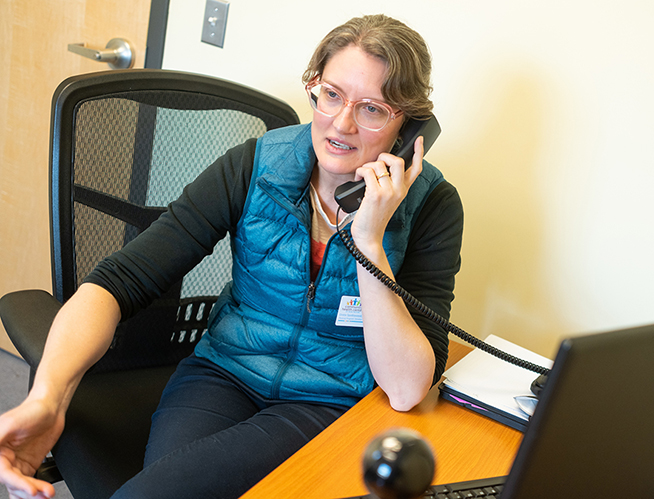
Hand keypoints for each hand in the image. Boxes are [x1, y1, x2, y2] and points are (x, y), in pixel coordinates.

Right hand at [0, 399, 63, 498]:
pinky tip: (44, 492)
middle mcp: (4, 459)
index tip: (30, 489)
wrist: (52, 407)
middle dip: (27, 489)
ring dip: (33, 492)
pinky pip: (29, 482)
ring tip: (47, 493)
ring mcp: (16, 464)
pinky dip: (37, 489)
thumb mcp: (11, 423)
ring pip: (20, 486)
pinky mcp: (28, 466)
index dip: (15, 483)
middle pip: (12, 482)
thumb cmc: (31, 410)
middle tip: (39, 492)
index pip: (3, 473)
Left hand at [351, 136, 423, 250]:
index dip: (418, 152)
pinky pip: (367, 172)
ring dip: (367, 166)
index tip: (418, 140)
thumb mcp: (386, 200)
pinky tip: (357, 177)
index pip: (416, 169)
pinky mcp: (375, 194)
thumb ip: (388, 185)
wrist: (369, 236)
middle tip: (376, 163)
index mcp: (403, 191)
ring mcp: (388, 192)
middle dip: (384, 156)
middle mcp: (398, 190)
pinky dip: (360, 171)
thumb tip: (379, 167)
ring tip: (362, 174)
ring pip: (379, 165)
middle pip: (398, 161)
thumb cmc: (374, 219)